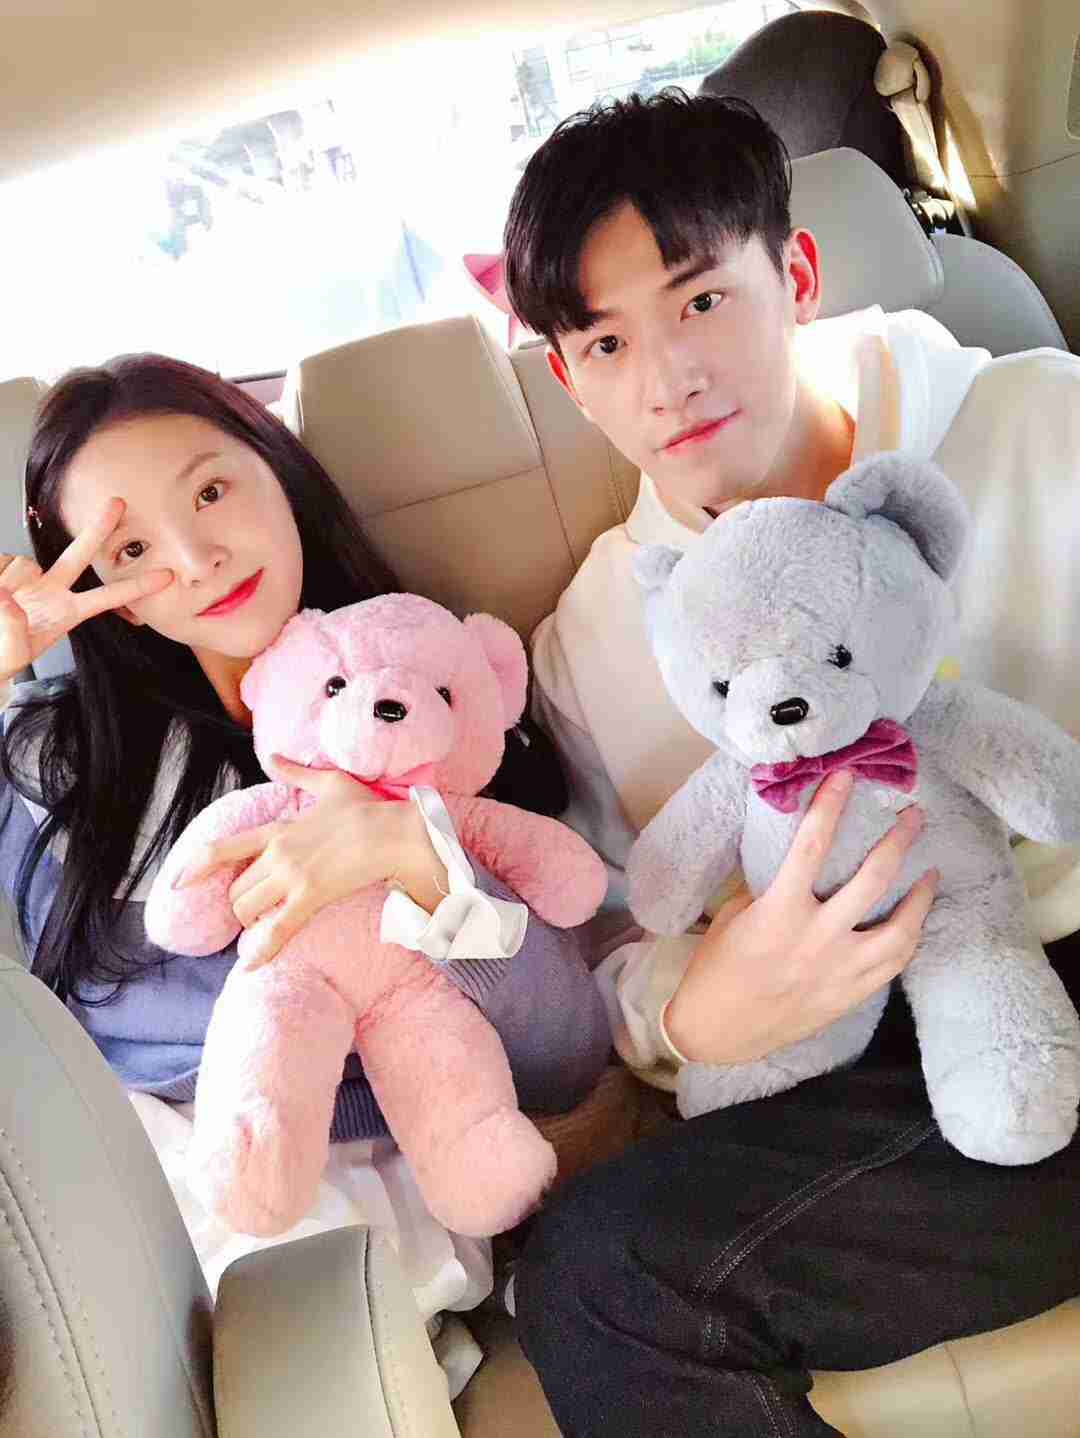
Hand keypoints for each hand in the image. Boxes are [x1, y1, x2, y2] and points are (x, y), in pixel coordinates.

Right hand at [0, 498, 172, 683]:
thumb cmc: (1, 655)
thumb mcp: (12, 655)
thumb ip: (14, 630)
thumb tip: (9, 597)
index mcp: (67, 612)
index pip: (106, 597)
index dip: (135, 587)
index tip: (166, 577)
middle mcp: (52, 589)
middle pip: (80, 553)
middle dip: (99, 527)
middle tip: (119, 503)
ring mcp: (29, 577)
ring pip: (25, 565)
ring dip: (9, 582)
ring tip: (2, 603)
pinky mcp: (5, 568)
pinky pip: (1, 564)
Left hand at [177, 756, 449, 969]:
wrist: (392, 831)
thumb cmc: (366, 808)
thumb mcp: (329, 783)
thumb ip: (296, 772)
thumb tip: (273, 756)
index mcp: (278, 829)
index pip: (224, 849)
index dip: (197, 868)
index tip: (178, 884)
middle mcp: (277, 853)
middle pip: (237, 890)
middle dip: (241, 905)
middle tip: (257, 913)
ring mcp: (292, 876)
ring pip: (249, 909)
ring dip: (252, 923)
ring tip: (264, 928)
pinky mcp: (310, 897)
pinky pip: (277, 930)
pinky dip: (262, 952)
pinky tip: (250, 967)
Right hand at [664, 769, 937, 1064]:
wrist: (720, 1030)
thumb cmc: (719, 967)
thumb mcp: (737, 916)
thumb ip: (772, 889)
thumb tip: (803, 861)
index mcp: (779, 912)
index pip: (811, 846)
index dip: (831, 806)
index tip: (847, 776)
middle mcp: (816, 938)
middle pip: (872, 879)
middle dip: (898, 842)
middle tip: (914, 817)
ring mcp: (840, 970)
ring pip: (900, 929)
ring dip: (920, 896)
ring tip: (930, 872)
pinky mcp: (851, 995)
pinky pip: (894, 963)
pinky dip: (910, 937)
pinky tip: (915, 920)